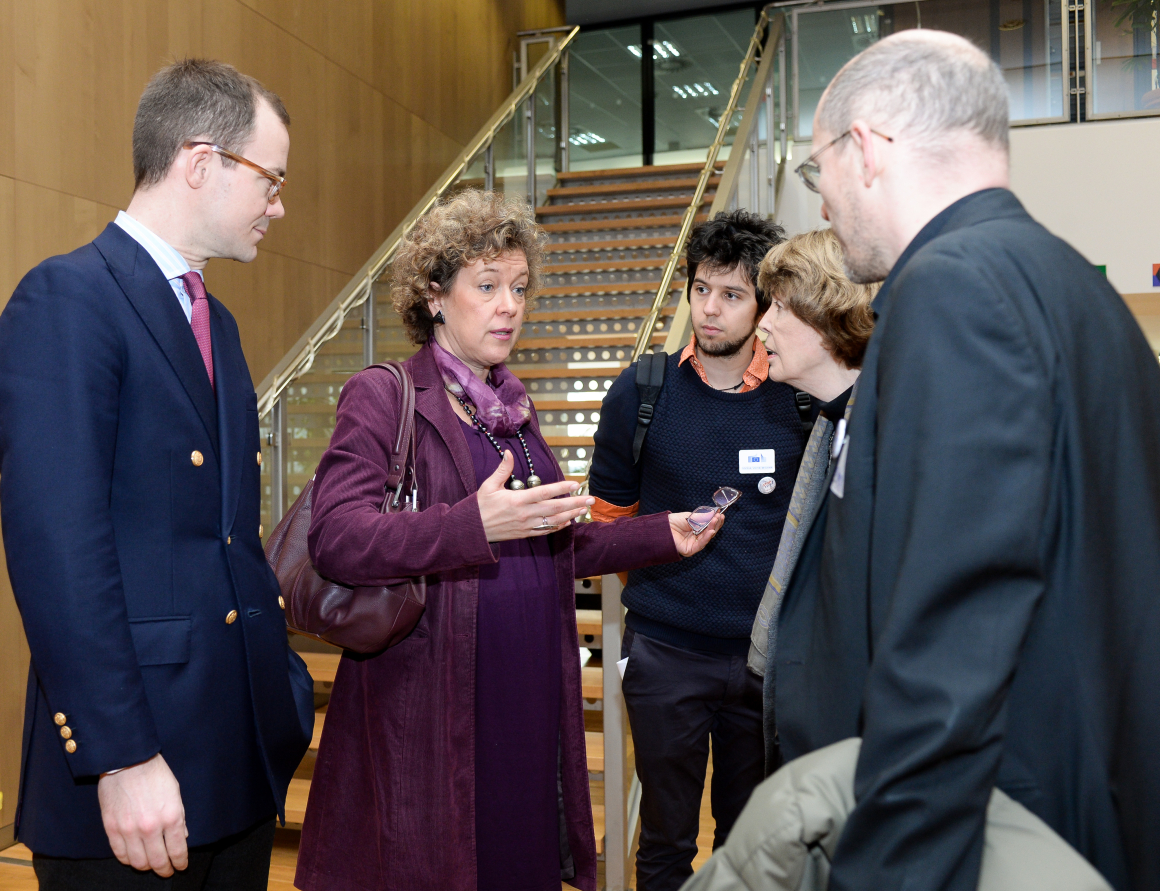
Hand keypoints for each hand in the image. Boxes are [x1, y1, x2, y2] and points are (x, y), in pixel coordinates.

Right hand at [97, 753, 187, 875]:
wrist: (128, 760)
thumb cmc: (155, 774)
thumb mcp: (176, 793)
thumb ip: (179, 818)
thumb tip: (181, 837)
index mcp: (171, 817)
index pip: (177, 851)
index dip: (180, 862)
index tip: (180, 866)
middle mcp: (150, 827)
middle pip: (157, 861)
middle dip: (164, 869)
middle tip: (167, 870)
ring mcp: (129, 830)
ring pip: (138, 862)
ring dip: (146, 866)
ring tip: (151, 864)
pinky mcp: (111, 828)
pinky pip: (120, 854)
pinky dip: (128, 859)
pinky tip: (134, 857)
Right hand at [477, 451, 594, 541]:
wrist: (471, 531)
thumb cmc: (479, 507)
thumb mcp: (489, 485)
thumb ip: (502, 470)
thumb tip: (508, 452)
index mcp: (517, 500)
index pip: (544, 493)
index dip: (561, 489)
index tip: (575, 484)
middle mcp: (525, 514)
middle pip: (555, 508)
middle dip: (574, 503)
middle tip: (590, 499)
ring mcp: (527, 526)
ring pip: (554, 521)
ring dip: (571, 515)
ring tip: (584, 509)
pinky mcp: (525, 534)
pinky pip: (546, 531)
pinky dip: (559, 527)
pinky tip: (569, 522)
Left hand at [669, 511, 723, 556]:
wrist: (662, 527)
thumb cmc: (674, 522)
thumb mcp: (690, 517)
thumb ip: (702, 518)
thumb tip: (714, 514)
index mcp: (696, 529)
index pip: (709, 526)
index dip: (715, 521)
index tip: (720, 513)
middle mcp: (696, 537)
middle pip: (709, 532)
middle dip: (715, 524)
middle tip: (720, 516)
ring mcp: (693, 544)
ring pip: (706, 538)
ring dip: (712, 528)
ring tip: (716, 520)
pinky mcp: (690, 550)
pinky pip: (701, 544)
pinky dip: (707, 537)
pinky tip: (711, 531)